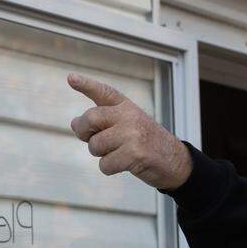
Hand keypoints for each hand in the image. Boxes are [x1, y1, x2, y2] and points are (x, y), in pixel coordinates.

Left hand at [68, 73, 192, 189]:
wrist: (175, 161)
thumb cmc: (146, 144)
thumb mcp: (127, 126)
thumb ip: (102, 122)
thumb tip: (73, 123)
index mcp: (127, 106)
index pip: (104, 92)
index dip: (86, 85)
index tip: (71, 78)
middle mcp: (129, 115)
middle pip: (90, 119)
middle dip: (84, 133)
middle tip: (90, 140)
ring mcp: (132, 134)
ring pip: (95, 145)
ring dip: (101, 155)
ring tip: (119, 153)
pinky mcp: (134, 153)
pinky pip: (105, 164)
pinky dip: (109, 169)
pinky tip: (125, 165)